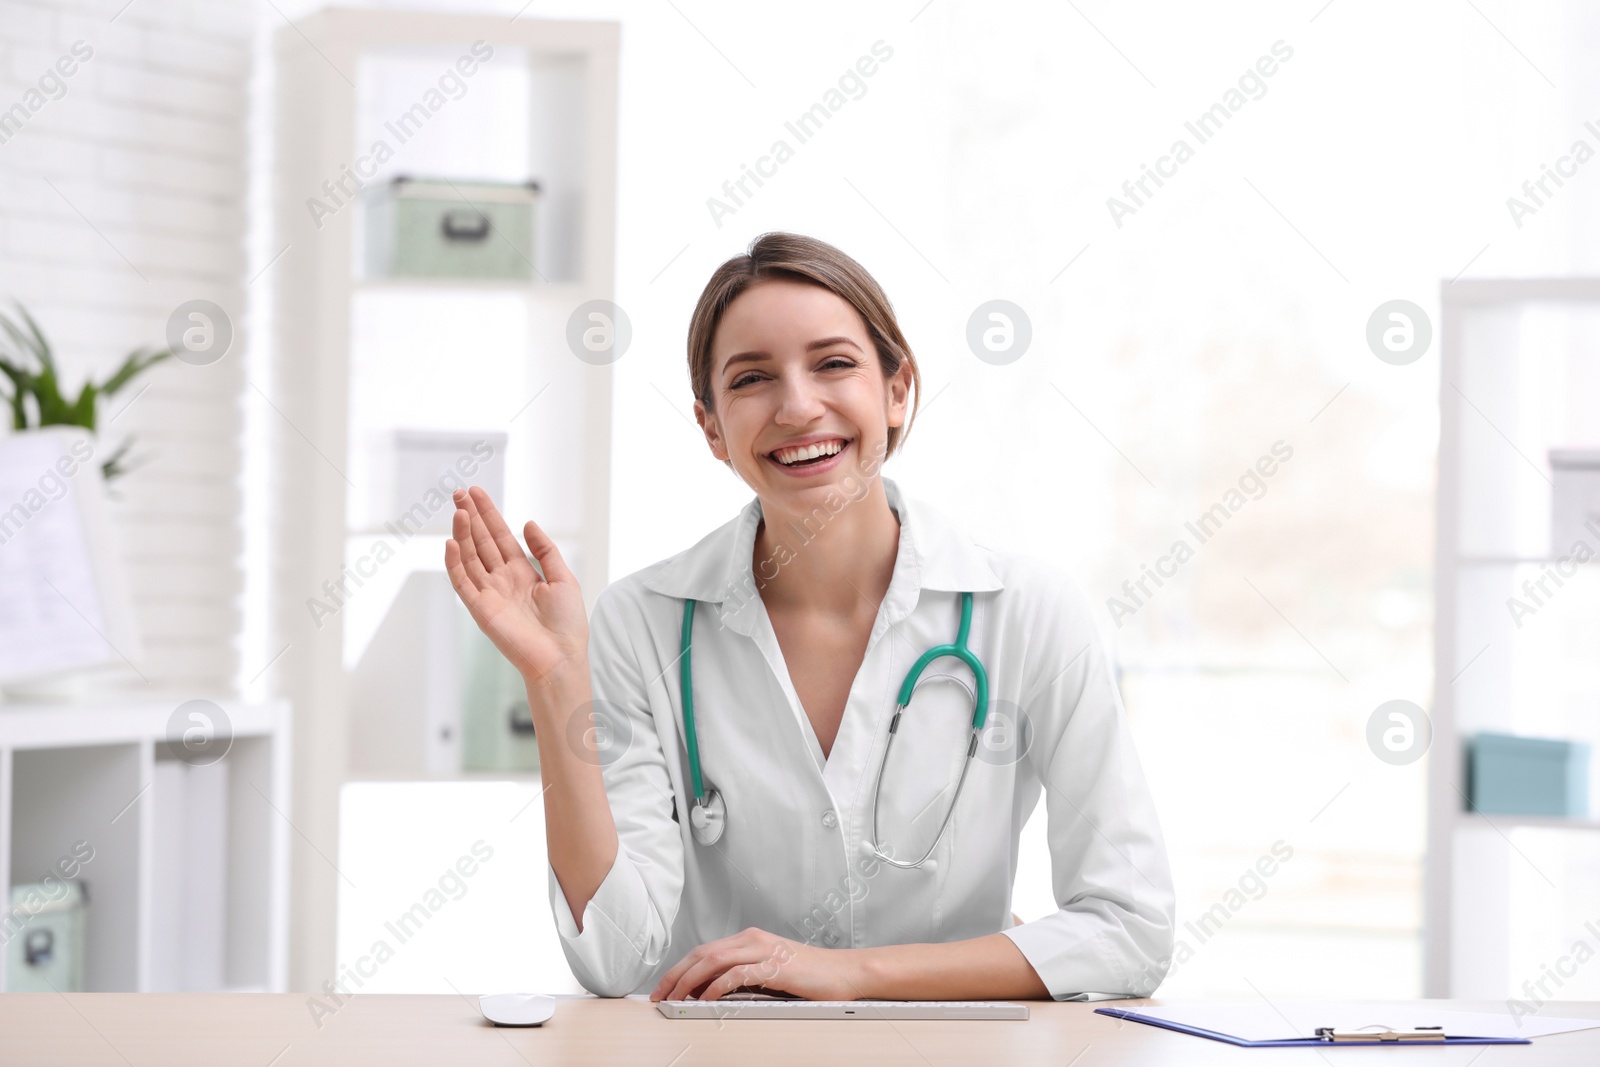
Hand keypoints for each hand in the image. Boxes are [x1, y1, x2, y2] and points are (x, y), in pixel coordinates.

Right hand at [444, 486, 587, 683]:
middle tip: (459, 492)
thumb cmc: (567, 624)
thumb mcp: (563, 578)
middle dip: (471, 517)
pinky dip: (455, 563)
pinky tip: (452, 542)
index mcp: (522, 572)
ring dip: (463, 534)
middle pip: (481, 542)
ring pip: (470, 557)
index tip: (475, 492)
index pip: (500, 536)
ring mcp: (489, 593)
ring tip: (459, 510)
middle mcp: (502, 580)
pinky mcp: (480, 609)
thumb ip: (545, 550)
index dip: (488, 514)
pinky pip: (462, 582)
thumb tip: (527, 522)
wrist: (560, 657)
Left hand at [649, 928, 865, 1001]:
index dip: (680, 969)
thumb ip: (743, 976)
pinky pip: (736, 974)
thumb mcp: (770, 973)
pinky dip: (716, 986)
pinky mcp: (774, 966)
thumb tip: (710, 992)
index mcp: (750, 939)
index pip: (704, 951)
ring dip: (689, 981)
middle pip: (702, 953)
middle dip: (676, 975)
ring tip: (676, 999)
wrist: (844, 972)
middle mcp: (753, 939)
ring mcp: (763, 951)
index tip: (665, 988)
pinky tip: (705, 999)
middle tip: (660, 995)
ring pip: (714, 961)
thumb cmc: (810, 976)